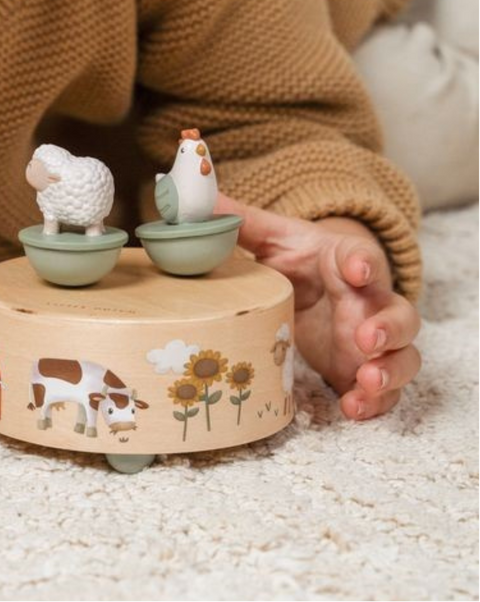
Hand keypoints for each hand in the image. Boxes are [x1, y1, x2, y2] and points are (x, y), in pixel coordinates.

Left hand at [216, 191, 420, 419]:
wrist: (319, 287)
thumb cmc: (301, 259)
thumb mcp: (275, 239)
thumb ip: (244, 222)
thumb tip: (204, 200)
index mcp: (349, 264)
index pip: (364, 258)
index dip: (363, 262)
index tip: (356, 269)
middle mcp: (372, 303)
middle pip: (400, 314)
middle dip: (388, 328)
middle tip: (365, 337)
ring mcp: (375, 342)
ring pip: (404, 357)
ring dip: (390, 370)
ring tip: (367, 379)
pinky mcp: (366, 370)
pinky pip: (386, 392)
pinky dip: (375, 403)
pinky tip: (353, 408)